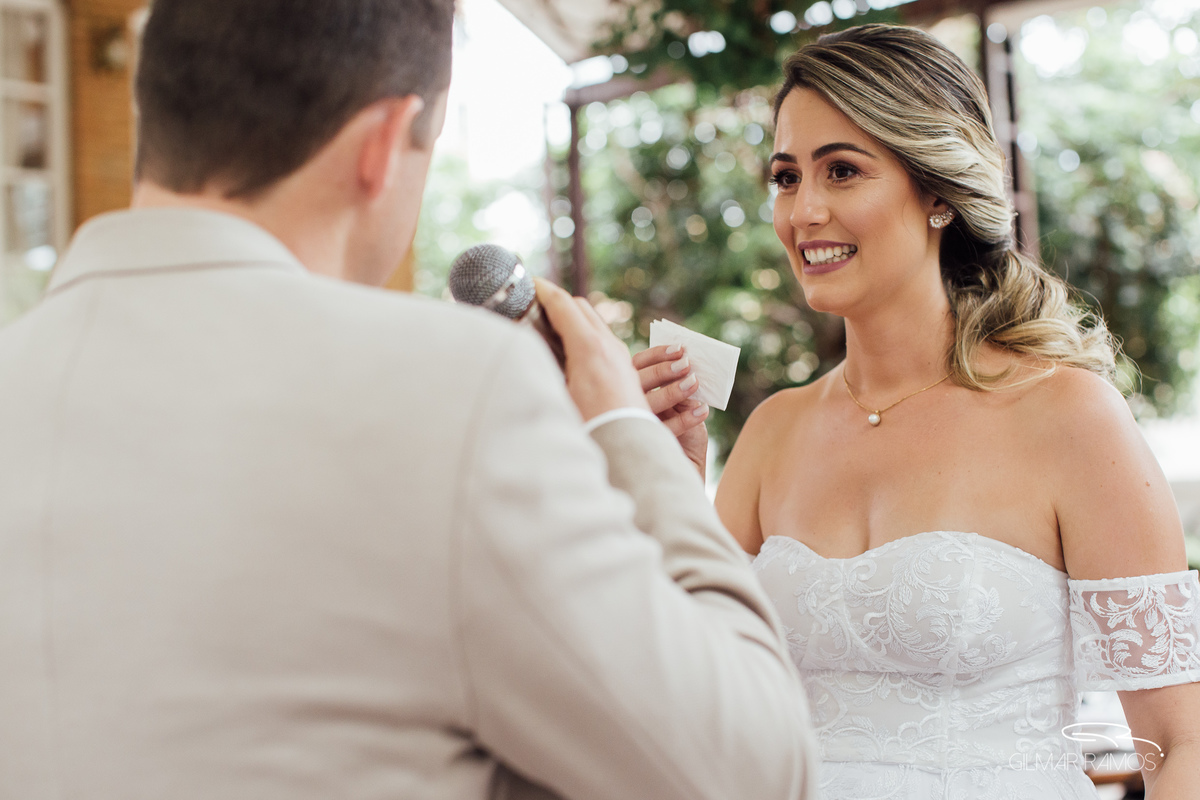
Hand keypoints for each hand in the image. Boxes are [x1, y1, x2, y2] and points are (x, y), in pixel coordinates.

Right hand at [534, 279, 650, 420]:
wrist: (628, 452)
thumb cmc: (589, 430)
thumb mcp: (556, 398)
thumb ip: (541, 369)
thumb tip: (522, 353)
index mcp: (588, 348)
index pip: (562, 305)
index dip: (542, 290)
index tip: (527, 283)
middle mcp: (608, 346)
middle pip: (580, 306)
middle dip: (557, 300)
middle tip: (535, 305)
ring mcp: (620, 357)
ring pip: (594, 321)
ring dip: (573, 317)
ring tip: (552, 327)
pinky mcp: (626, 370)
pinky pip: (604, 339)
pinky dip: (586, 333)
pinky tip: (574, 350)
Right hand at [632, 345, 708, 478]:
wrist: (683, 472)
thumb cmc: (683, 438)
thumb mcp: (683, 408)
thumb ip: (680, 389)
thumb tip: (688, 366)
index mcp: (630, 390)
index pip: (636, 365)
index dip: (657, 355)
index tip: (681, 349)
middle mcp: (624, 406)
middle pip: (637, 382)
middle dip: (663, 371)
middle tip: (686, 364)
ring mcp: (631, 427)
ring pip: (647, 405)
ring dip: (672, 392)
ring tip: (694, 383)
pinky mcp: (644, 448)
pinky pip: (662, 430)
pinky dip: (684, 419)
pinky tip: (702, 410)